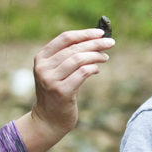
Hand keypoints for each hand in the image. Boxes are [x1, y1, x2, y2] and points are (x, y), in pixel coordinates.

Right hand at [15, 28, 113, 151]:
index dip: (85, 33)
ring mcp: (51, 80)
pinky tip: (97, 69)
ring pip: (79, 59)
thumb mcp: (56, 71)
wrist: (48, 119)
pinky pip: (82, 73)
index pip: (65, 38)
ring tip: (105, 57)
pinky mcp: (61, 92)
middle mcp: (43, 67)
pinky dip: (93, 68)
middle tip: (111, 42)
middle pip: (74, 48)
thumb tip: (95, 39)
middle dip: (95, 43)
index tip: (100, 32)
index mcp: (41, 58)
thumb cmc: (57, 91)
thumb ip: (68, 56)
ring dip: (96, 56)